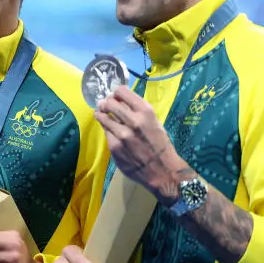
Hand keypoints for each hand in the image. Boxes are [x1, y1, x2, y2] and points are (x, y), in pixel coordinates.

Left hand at [94, 86, 186, 202]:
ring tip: (100, 114)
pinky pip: (106, 132)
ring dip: (100, 114)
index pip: (123, 92)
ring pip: (103, 116)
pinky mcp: (114, 146)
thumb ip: (138, 112)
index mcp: (146, 112)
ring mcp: (122, 134)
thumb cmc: (160, 145)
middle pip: (110, 102)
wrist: (162, 170)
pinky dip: (106, 129)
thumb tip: (120, 101)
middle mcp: (133, 120)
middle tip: (104, 104)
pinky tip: (109, 130)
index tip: (114, 95)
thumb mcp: (154, 123)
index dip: (116, 92)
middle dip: (106, 102)